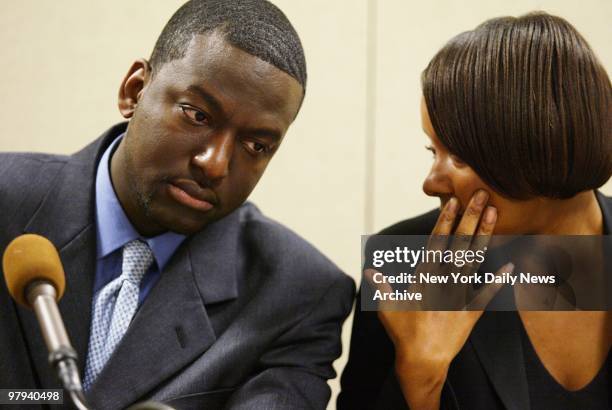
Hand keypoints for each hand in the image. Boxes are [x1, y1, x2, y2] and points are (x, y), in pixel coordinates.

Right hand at [365, 190, 513, 409]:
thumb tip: (369, 271)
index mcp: (424, 276)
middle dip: (471, 217)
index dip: (445, 220)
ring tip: (494, 214)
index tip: (454, 201)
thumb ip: (380, 286)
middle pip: (460, 243)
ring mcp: (459, 294)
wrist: (422, 360)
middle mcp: (444, 280)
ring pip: (474, 259)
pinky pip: (487, 293)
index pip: (436, 242)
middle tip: (481, 195)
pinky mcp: (471, 311)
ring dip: (485, 235)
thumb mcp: (385, 307)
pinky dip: (498, 280)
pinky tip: (511, 266)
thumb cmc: (401, 332)